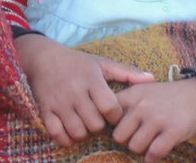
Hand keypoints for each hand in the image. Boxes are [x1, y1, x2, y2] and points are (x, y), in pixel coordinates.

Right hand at [14, 34, 152, 147]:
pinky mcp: (45, 111)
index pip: (110, 108)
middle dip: (99, 126)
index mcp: (91, 79)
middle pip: (95, 124)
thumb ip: (127, 72)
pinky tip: (71, 131)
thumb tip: (151, 79)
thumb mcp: (101, 63)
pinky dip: (67, 139)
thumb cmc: (77, 62)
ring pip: (78, 133)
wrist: (44, 58)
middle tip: (97, 118)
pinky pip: (58, 136)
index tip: (112, 112)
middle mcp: (75, 92)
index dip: (115, 115)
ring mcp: (59, 102)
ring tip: (85, 124)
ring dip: (84, 133)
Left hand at [113, 77, 195, 162]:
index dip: (110, 126)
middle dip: (126, 141)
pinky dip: (152, 159)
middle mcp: (143, 105)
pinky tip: (155, 154)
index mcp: (133, 94)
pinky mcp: (173, 131)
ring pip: (134, 147)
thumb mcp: (143, 90)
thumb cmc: (166, 97)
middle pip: (119, 136)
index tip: (119, 129)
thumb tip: (104, 121)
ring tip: (148, 144)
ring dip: (140, 150)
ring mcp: (157, 118)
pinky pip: (153, 154)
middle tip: (135, 138)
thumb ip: (125, 103)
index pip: (108, 114)